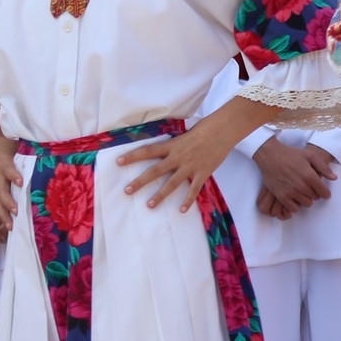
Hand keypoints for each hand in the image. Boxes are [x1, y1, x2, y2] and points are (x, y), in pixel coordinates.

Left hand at [115, 119, 239, 211]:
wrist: (222, 131)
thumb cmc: (202, 130)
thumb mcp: (182, 135)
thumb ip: (171, 146)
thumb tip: (159, 151)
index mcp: (171, 146)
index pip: (147, 151)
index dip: (132, 156)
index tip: (118, 162)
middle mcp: (177, 157)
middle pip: (155, 171)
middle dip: (140, 181)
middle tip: (127, 191)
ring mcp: (190, 166)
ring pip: (172, 184)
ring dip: (160, 195)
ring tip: (149, 206)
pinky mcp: (202, 173)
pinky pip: (193, 190)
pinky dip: (188, 200)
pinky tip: (181, 210)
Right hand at [251, 138, 337, 215]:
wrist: (270, 156)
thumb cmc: (290, 154)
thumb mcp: (310, 156)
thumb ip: (323, 167)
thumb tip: (334, 178)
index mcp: (309, 175)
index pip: (324, 192)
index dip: (326, 193)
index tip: (324, 193)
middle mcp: (301, 185)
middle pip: (315, 198)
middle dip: (315, 194)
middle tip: (311, 188)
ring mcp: (291, 192)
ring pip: (306, 204)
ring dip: (306, 199)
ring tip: (303, 192)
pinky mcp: (281, 196)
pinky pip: (294, 208)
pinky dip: (297, 205)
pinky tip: (295, 198)